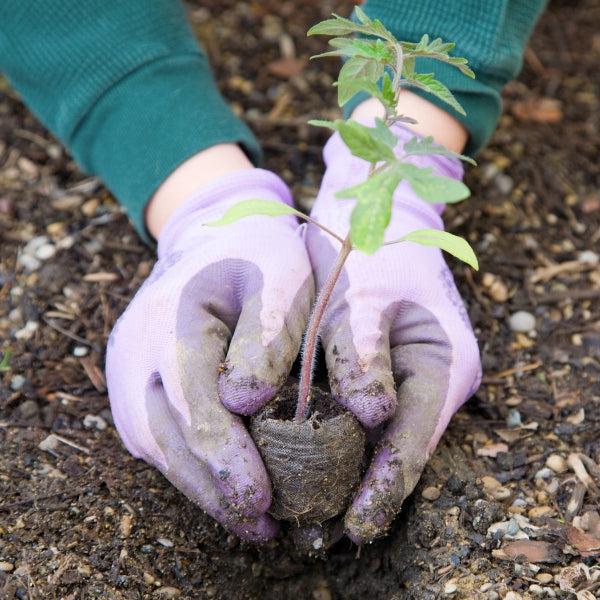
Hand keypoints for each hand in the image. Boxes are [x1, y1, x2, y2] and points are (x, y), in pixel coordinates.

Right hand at [106, 169, 312, 541]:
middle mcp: (136, 350)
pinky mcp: (135, 383)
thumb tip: (243, 403)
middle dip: (214, 488)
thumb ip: (268, 334)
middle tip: (261, 527)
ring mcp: (128, 369)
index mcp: (172, 318)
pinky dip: (189, 466)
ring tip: (249, 521)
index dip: (226, 457)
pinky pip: (156, 434)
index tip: (260, 500)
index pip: (193, 402)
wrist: (215, 235)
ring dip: (200, 487)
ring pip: (156, 444)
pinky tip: (224, 487)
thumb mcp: (281, 276)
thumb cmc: (257, 254)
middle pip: (167, 435)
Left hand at [306, 126, 480, 542]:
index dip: (385, 486)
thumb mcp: (364, 294)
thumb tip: (371, 417)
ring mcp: (409, 377)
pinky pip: (362, 417)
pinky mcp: (383, 371)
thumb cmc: (372, 246)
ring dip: (347, 472)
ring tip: (310, 511)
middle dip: (362, 490)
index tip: (354, 525)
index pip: (414, 440)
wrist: (374, 210)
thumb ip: (364, 354)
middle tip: (322, 532)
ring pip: (379, 438)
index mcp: (443, 362)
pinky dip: (337, 441)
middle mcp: (433, 379)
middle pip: (399, 449)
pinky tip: (305, 460)